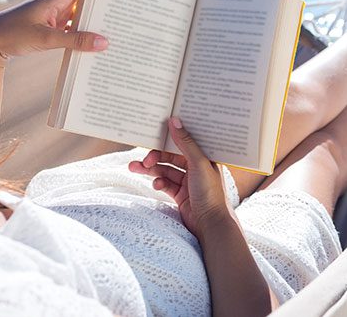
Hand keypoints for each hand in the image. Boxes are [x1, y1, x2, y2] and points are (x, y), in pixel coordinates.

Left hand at [0, 0, 134, 67]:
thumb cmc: (12, 36)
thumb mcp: (44, 39)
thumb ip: (75, 40)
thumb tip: (104, 42)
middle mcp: (58, 1)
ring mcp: (57, 13)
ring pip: (86, 9)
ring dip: (103, 12)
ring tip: (125, 16)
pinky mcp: (55, 25)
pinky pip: (78, 24)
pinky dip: (90, 29)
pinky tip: (102, 39)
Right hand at [128, 117, 232, 239]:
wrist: (211, 225)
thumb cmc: (211, 192)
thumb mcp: (198, 163)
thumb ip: (185, 143)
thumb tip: (174, 121)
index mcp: (206, 157)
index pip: (185, 142)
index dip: (171, 137)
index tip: (155, 131)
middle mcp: (197, 168)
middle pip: (172, 157)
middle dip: (155, 156)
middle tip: (143, 159)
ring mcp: (188, 182)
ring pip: (166, 170)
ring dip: (151, 169)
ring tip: (135, 168)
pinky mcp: (181, 195)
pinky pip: (165, 184)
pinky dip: (158, 182)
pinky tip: (156, 185)